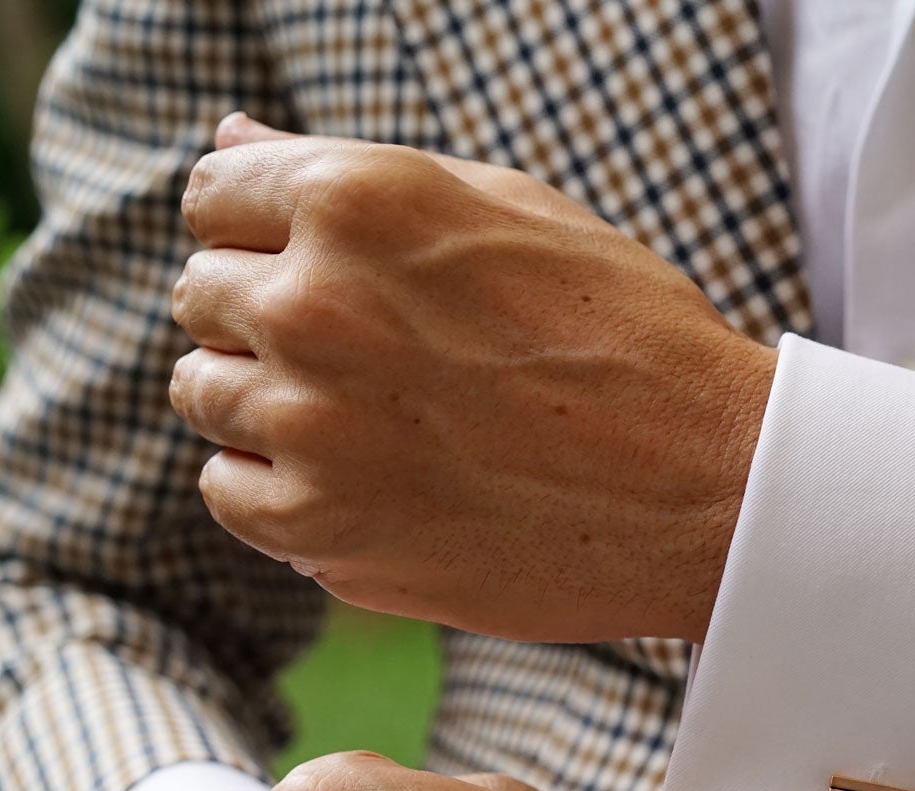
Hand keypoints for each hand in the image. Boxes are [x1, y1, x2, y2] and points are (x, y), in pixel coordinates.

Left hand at [168, 114, 776, 643]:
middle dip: (266, 313)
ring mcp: (313, 427)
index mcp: (359, 202)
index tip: (325, 268)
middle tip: (375, 353)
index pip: (214, 194)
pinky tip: (368, 478)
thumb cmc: (633, 338)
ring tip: (381, 418)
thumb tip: (230, 137)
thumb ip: (355, 176)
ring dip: (270, 401)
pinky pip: (230, 492)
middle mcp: (316, 306)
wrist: (714, 488)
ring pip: (203, 393)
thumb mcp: (512, 212)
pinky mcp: (325, 530)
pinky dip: (280, 487)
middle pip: (200, 295)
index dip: (266, 228)